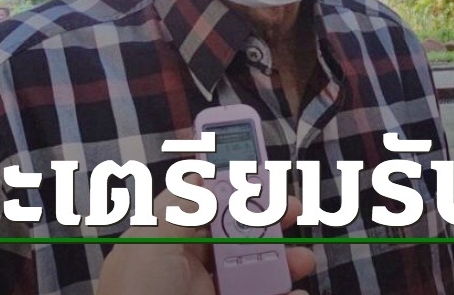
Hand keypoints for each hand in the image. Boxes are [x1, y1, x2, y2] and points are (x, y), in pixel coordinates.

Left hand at [97, 177, 314, 294]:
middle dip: (265, 220)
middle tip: (293, 211)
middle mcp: (185, 266)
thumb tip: (202, 176)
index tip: (258, 170)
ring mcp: (205, 294)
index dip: (228, 183)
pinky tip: (295, 294)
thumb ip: (180, 209)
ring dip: (281, 261)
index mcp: (162, 240)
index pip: (198, 201)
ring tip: (303, 261)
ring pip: (252, 270)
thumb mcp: (150, 245)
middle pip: (233, 233)